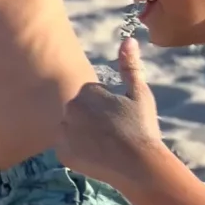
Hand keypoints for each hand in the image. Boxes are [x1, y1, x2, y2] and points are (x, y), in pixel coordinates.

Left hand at [58, 37, 162, 187]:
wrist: (139, 165)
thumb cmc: (142, 127)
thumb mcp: (140, 93)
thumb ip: (130, 66)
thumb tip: (128, 39)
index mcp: (86, 92)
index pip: (93, 95)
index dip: (109, 106)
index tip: (122, 118)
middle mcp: (69, 109)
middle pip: (79, 110)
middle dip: (94, 118)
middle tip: (115, 132)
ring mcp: (64, 132)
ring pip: (72, 129)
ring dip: (84, 134)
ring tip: (106, 145)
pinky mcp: (62, 153)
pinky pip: (68, 148)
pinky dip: (79, 152)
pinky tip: (97, 156)